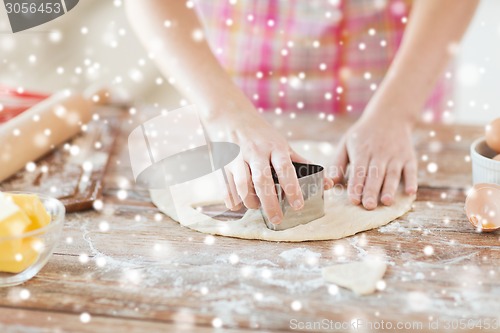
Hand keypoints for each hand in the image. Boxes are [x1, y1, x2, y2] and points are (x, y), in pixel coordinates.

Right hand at [203, 104, 332, 223]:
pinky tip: (238, 204)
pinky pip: (226, 188)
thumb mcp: (282, 145)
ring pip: (243, 186)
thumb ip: (302, 164)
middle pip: (262, 181)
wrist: (229, 115)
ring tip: (257, 207)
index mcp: (274, 147)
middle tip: (277, 219)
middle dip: (270, 203)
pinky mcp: (222, 163)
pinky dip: (232, 200)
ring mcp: (236, 157)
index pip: (285, 168)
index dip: (292, 188)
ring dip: (251, 202)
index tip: (298, 206)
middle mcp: (255, 152)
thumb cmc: (261, 134)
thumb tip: (328, 184)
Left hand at [331, 113, 417, 209]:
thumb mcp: (346, 143)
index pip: (359, 170)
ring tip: (387, 202)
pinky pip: (411, 170)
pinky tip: (410, 192)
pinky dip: (412, 181)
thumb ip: (337, 163)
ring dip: (390, 188)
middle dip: (372, 191)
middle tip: (369, 206)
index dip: (356, 185)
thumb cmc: (363, 135)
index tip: (354, 200)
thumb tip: (329, 182)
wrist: (390, 115)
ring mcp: (396, 155)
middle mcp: (380, 153)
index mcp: (362, 150)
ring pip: (393, 174)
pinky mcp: (409, 157)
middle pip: (375, 174)